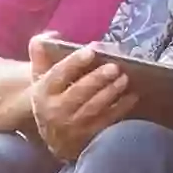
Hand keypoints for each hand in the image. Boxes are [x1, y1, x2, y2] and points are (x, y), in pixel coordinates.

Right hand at [26, 34, 139, 160]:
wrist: (50, 132)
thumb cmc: (50, 93)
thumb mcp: (40, 74)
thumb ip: (41, 50)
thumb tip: (53, 36)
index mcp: (43, 91)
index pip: (58, 74)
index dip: (74, 62)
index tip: (91, 50)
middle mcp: (55, 110)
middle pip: (78, 92)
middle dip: (97, 79)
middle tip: (114, 67)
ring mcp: (72, 126)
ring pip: (93, 107)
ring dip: (110, 92)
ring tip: (124, 78)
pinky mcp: (87, 136)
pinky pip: (106, 121)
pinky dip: (120, 108)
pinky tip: (132, 96)